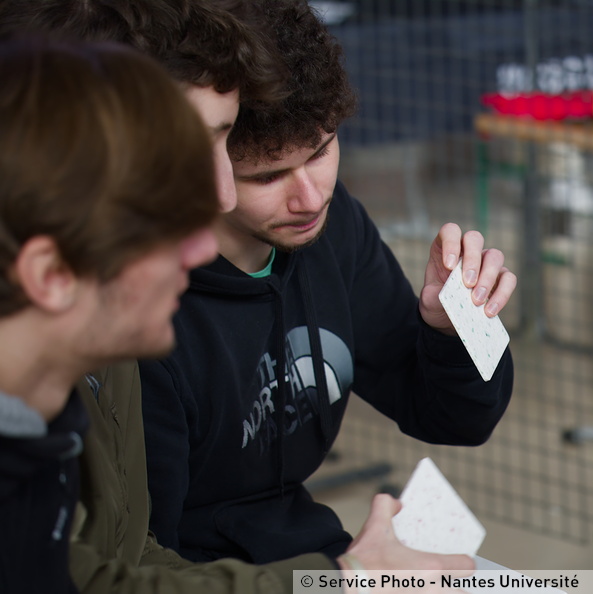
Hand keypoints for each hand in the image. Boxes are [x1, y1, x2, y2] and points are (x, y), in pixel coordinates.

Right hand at [337, 494, 473, 593]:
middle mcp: (432, 590)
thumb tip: (396, 503)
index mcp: (430, 567)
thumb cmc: (363, 560)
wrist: (346, 586)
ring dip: (443, 591)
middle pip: (462, 592)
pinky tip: (414, 589)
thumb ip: (385, 505)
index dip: (465, 561)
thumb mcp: (374, 525)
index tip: (461, 560)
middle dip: (456, 585)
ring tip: (434, 585)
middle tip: (448, 577)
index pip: (466, 567)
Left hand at [419, 223, 516, 333]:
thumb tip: (455, 296)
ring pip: (495, 256)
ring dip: (487, 278)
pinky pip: (508, 279)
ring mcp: (486, 262)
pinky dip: (501, 294)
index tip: (448, 266)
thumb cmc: (436, 301)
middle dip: (472, 260)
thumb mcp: (429, 298)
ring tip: (476, 301)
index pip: (451, 231)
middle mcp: (467, 250)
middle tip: (467, 284)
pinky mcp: (500, 278)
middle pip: (475, 238)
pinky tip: (489, 310)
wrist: (445, 317)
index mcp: (445, 248)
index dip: (451, 243)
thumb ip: (437, 295)